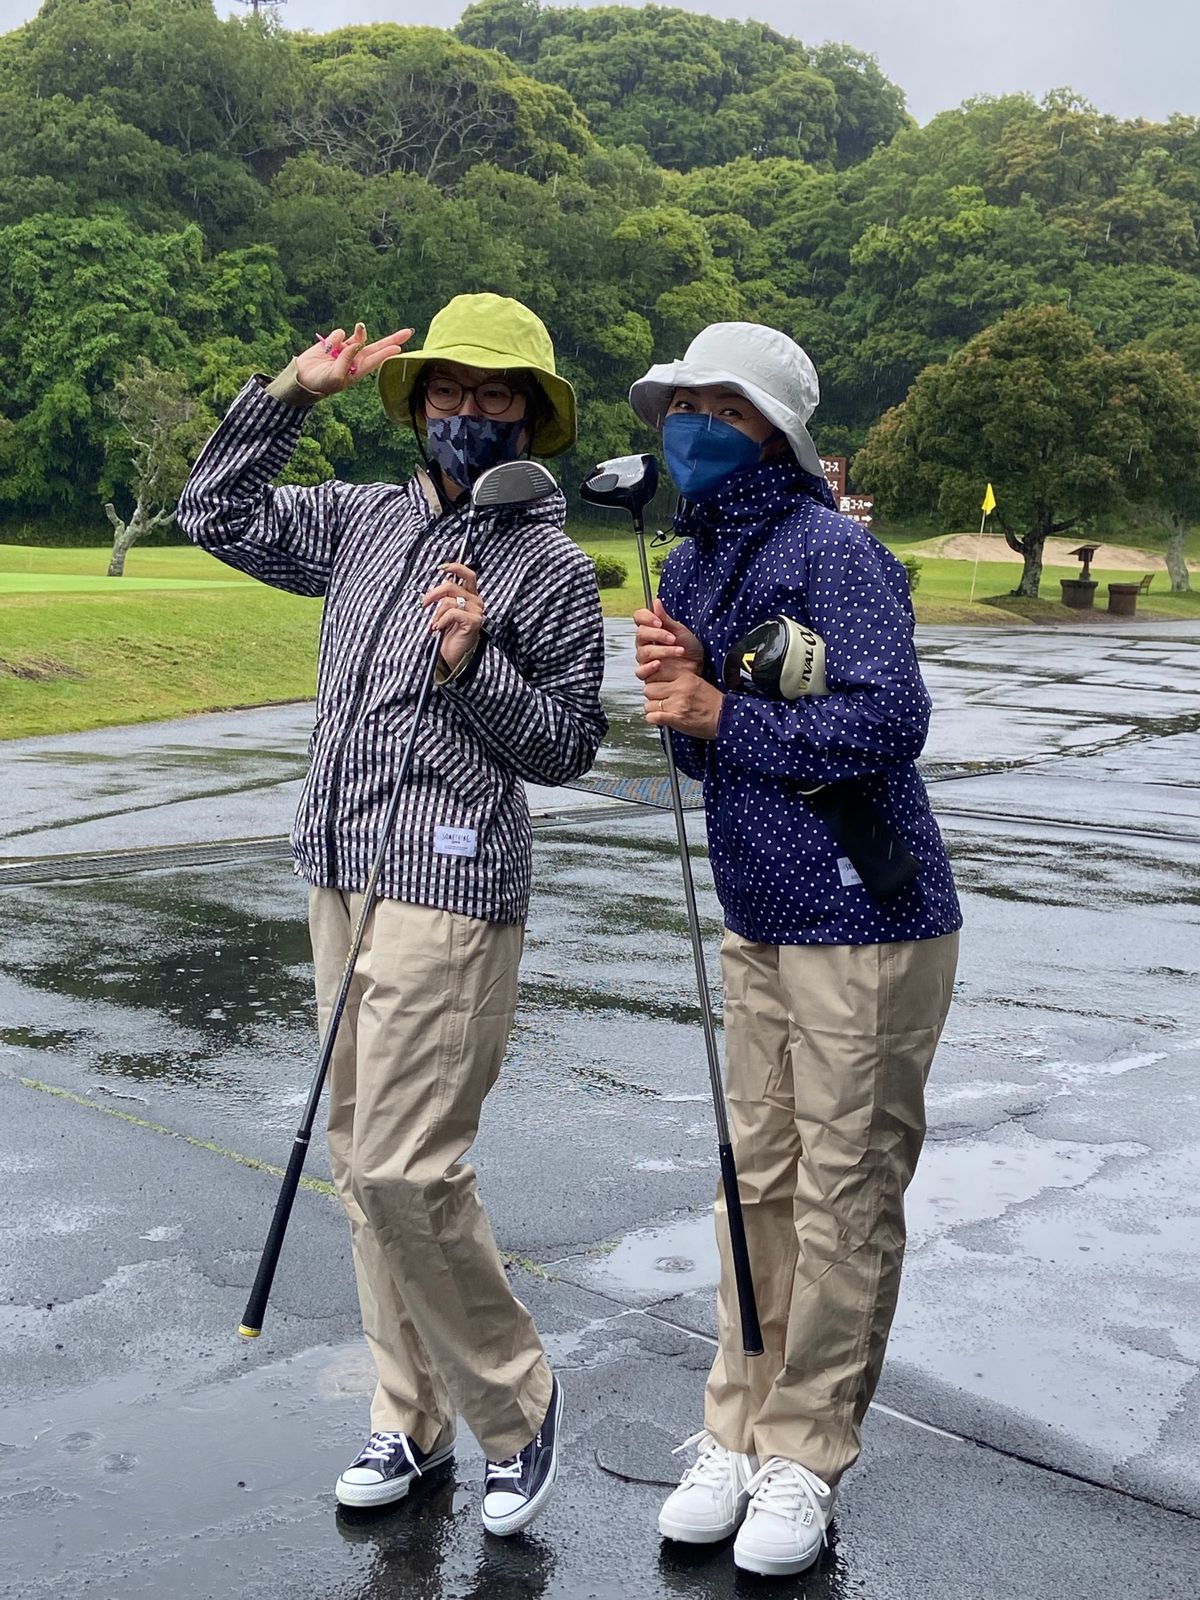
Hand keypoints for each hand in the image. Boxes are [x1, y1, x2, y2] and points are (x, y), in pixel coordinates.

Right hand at [294, 322, 413, 395]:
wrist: (303, 377)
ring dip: (359, 332)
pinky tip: (327, 348)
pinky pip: (340, 334)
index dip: (387, 353)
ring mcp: (347, 349)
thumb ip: (347, 359)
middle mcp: (357, 359)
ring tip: (352, 335)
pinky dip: (333, 339)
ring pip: (359, 335)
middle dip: (392, 339)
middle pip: (378, 346)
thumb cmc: (322, 383)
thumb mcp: (335, 376)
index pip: (377, 360)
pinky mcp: (335, 341)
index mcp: (359, 370)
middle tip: (408, 332)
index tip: (399, 348)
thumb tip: (356, 343)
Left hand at [423, 562, 483, 673]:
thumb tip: (434, 589)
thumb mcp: (445, 613)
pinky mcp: (474, 622)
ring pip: (448, 601)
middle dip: (433, 593)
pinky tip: (439, 629)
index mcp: (471, 596)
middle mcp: (476, 602)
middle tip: (424, 604)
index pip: (468, 575)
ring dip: (436, 614)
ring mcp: (476, 612)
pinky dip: (441, 620)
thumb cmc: (449, 635)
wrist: (453, 657)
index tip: (441, 568)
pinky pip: (452, 612)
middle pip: (451, 585)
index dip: (455, 567)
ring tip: (434, 625)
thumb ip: (445, 598)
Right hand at [633, 599, 704, 686]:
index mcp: (651, 630)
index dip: (646, 617)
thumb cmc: (690, 649)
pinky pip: (640, 671)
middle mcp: (645, 644)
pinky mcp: (647, 674)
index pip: (639, 618)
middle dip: (657, 635)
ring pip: (643, 652)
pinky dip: (649, 667)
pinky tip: (659, 664)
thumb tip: (655, 602)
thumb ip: (666, 618)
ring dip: (662, 650)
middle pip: (640, 634)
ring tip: (679, 651)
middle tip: (672, 638)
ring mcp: (645, 659)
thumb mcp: (681, 631)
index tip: (659, 621)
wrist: (699, 668)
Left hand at [644, 672, 723, 739]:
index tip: (656, 683)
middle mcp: (680, 689)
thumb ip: (677, 679)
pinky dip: (653, 719)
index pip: (656, 672)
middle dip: (651, 695)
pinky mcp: (676, 718)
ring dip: (652, 709)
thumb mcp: (695, 682)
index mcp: (685, 677)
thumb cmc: (712, 702)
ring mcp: (677, 704)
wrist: (724, 718)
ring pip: (649, 704)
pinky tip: (657, 718)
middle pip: (649, 688)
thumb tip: (659, 680)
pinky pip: (653, 717)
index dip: (653, 679)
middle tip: (658, 699)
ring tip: (661, 710)